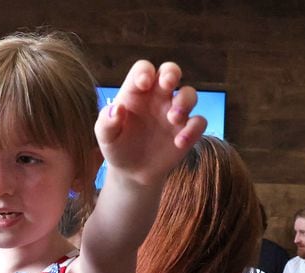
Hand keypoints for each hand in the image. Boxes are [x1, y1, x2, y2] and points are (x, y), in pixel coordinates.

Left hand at [94, 60, 207, 185]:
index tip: (142, 84)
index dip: (145, 71)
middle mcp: (158, 97)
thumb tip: (117, 109)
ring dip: (185, 101)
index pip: (144, 69)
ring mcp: (174, 112)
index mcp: (136, 93)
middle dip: (172, 72)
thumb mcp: (105, 137)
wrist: (131, 171)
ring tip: (172, 118)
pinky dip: (193, 129)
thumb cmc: (117, 147)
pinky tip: (179, 143)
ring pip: (189, 93)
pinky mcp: (187, 130)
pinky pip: (199, 122)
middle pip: (171, 71)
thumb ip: (107, 122)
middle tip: (168, 84)